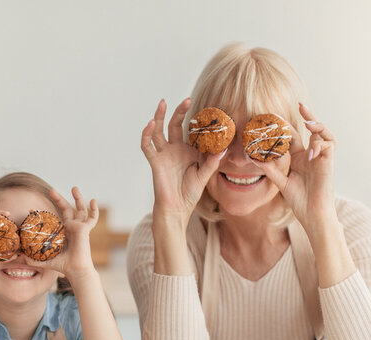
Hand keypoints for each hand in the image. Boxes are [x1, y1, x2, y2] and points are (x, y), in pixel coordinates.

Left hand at [23, 187, 98, 279]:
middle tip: (51, 190)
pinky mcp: (84, 229)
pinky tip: (93, 200)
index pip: (54, 218)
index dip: (44, 213)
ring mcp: (79, 227)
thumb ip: (34, 258)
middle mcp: (72, 228)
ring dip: (78, 198)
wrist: (74, 270)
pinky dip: (94, 210)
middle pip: (67, 209)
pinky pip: (92, 218)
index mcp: (64, 232)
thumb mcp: (45, 259)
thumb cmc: (63, 265)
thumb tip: (20, 256)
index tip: (31, 210)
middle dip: (59, 199)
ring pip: (81, 209)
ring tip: (74, 187)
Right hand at [140, 98, 225, 223]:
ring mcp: (164, 154)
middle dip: (179, 112)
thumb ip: (211, 163)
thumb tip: (223, 149)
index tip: (207, 111)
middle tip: (186, 99)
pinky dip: (146, 134)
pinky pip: (147, 145)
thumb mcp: (204, 176)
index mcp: (187, 151)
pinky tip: (150, 124)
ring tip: (163, 103)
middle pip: (174, 125)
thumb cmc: (189, 194)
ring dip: (159, 117)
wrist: (177, 209)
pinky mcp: (155, 161)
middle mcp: (174, 150)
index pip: (190, 131)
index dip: (196, 121)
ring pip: (158, 131)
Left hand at [259, 103, 338, 228]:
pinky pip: (329, 146)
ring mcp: (321, 159)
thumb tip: (254, 158)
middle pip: (312, 129)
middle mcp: (311, 155)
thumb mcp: (281, 183)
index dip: (285, 125)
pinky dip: (320, 145)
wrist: (313, 215)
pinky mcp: (329, 164)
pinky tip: (310, 151)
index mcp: (299, 157)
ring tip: (309, 122)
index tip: (274, 115)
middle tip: (300, 105)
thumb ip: (270, 170)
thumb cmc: (300, 201)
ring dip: (319, 125)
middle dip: (308, 116)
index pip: (293, 136)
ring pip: (325, 134)